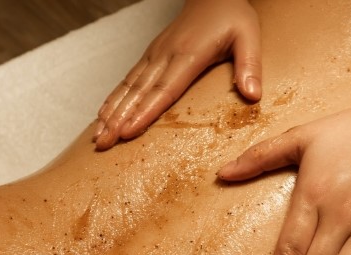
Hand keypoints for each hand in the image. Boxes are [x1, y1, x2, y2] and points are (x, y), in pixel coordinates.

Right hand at [94, 0, 261, 149]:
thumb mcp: (248, 37)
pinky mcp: (151, 55)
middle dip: (118, 119)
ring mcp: (154, 55)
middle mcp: (165, 55)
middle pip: (138, 92)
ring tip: (97, 135)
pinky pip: (128, 79)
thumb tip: (253, 95)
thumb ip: (250, 65)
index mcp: (189, 55)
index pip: (164, 89)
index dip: (145, 112)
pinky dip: (113, 98)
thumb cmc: (232, 16)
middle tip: (103, 143)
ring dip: (110, 112)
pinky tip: (103, 113)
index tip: (128, 131)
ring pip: (128, 87)